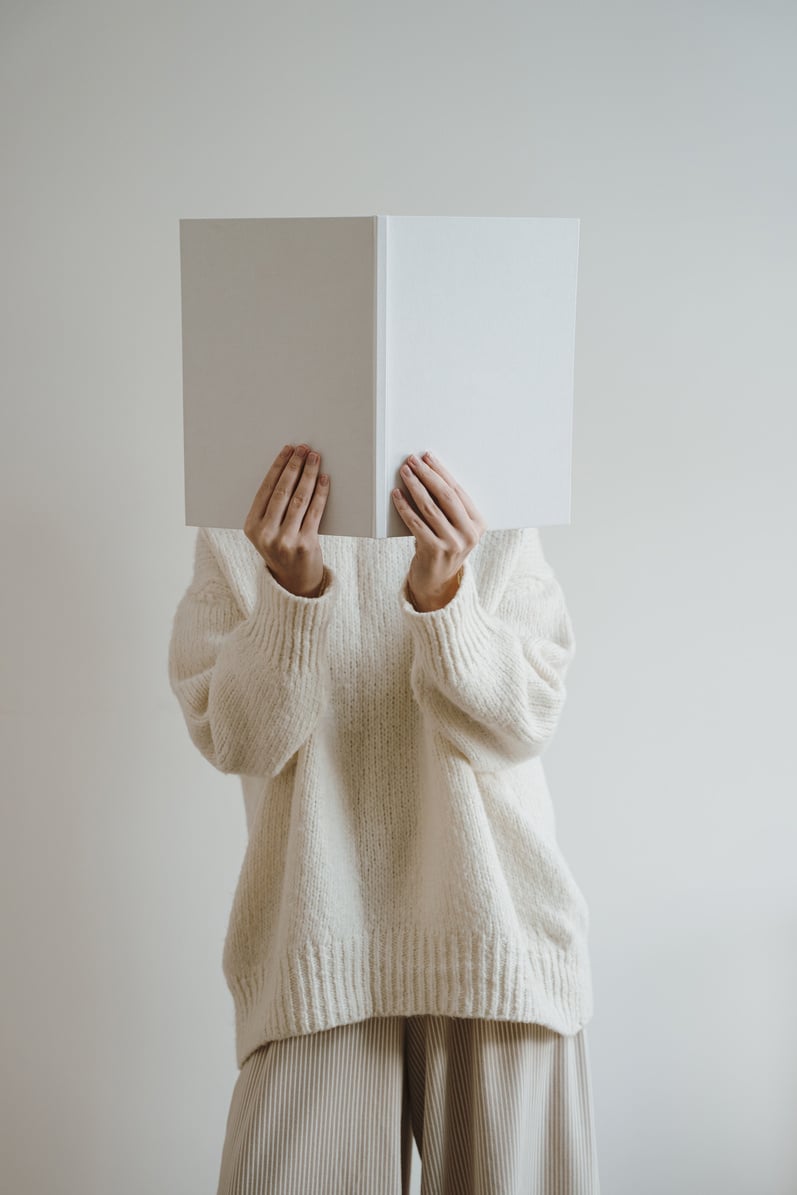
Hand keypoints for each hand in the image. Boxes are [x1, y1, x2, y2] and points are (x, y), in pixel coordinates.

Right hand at [244, 443, 329, 596]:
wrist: (294, 584)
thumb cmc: (282, 551)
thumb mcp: (266, 533)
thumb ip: (271, 509)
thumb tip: (289, 470)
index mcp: (251, 527)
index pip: (266, 489)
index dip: (278, 467)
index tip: (288, 450)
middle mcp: (265, 533)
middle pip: (282, 491)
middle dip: (295, 466)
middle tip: (304, 450)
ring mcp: (285, 540)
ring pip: (299, 499)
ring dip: (309, 475)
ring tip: (315, 459)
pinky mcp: (305, 544)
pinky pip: (315, 512)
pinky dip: (321, 493)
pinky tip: (324, 480)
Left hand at [392, 451, 486, 610]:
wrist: (436, 582)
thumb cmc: (442, 548)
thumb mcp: (454, 528)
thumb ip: (448, 507)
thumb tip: (427, 473)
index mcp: (478, 523)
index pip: (457, 490)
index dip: (441, 471)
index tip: (428, 457)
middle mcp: (469, 533)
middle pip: (445, 496)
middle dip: (427, 474)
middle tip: (413, 461)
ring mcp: (453, 544)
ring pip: (430, 507)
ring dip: (415, 486)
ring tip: (405, 473)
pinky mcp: (435, 551)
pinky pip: (416, 523)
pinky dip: (404, 507)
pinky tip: (397, 495)